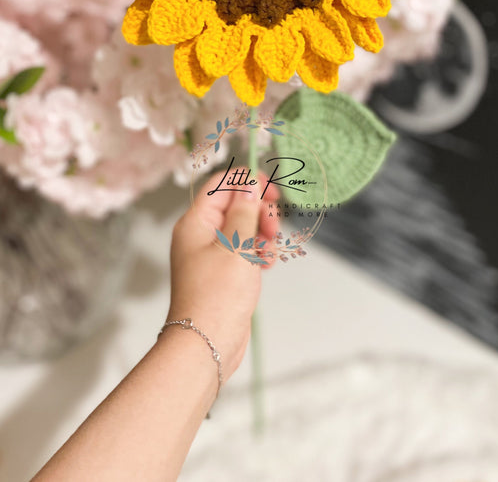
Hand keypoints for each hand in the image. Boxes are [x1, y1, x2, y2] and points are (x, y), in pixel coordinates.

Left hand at [166, 169, 279, 380]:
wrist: (207, 344)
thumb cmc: (217, 298)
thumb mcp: (236, 247)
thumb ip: (244, 212)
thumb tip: (248, 183)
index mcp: (196, 223)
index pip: (221, 185)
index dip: (247, 182)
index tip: (271, 189)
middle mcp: (201, 235)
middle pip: (236, 204)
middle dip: (259, 211)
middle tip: (273, 226)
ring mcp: (213, 254)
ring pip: (244, 227)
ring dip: (263, 234)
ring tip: (268, 254)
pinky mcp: (224, 271)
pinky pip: (246, 249)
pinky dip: (259, 253)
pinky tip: (266, 266)